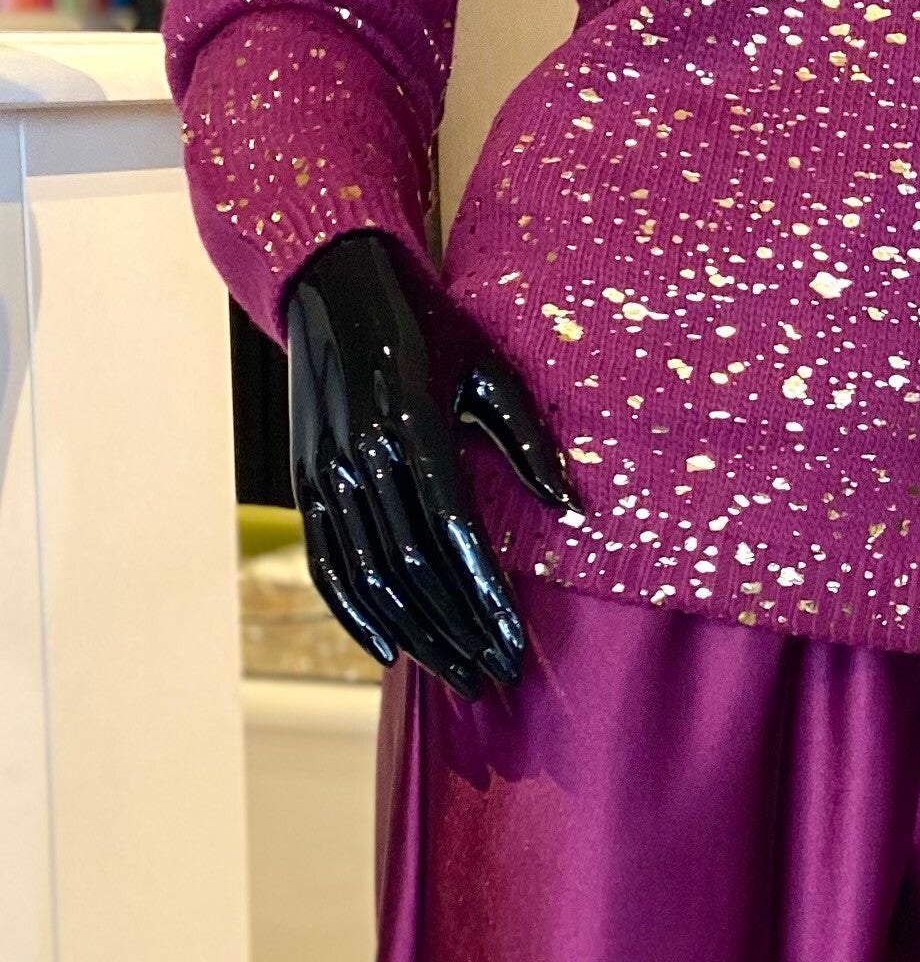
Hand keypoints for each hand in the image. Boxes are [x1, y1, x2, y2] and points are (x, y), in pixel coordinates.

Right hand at [286, 228, 567, 692]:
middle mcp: (365, 454)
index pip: (454, 534)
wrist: (336, 285)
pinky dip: (354, 613)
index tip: (514, 644)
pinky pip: (326, 562)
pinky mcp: (305, 480)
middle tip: (492, 676)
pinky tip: (389, 650)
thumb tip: (571, 506)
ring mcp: (328, 470)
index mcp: (415, 423)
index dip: (484, 597)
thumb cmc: (430, 326)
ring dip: (415, 634)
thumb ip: (528, 439)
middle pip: (414, 569)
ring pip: (371, 575)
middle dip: (456, 631)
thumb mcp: (489, 368)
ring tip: (455, 674)